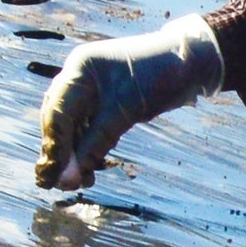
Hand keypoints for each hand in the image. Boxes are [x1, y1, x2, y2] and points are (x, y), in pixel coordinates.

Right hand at [35, 14, 221, 188]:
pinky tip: (92, 167)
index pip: (57, 113)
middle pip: (58, 120)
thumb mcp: (125, 111)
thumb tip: (67, 179)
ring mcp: (91, 88)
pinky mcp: (104, 100)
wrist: (190, 61)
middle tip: (63, 185)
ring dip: (75, 154)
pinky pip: (88, 127)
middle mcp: (79, 77)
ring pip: (72, 127)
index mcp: (80, 69)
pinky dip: (89, 148)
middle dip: (60, 153)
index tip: (55, 179)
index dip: (54, 148)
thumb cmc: (158, 77)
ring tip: (83, 181)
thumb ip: (94, 144)